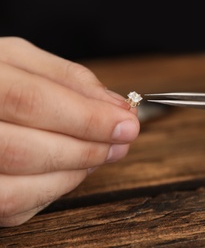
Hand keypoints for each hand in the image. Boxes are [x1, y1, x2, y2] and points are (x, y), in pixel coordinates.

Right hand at [0, 37, 139, 225]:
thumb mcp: (21, 61)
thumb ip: (69, 79)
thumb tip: (116, 106)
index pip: (32, 102)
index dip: (86, 118)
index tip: (128, 124)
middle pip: (26, 150)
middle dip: (87, 148)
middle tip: (122, 140)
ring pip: (19, 187)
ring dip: (74, 172)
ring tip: (102, 153)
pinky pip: (14, 206)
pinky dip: (55, 189)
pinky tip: (73, 169)